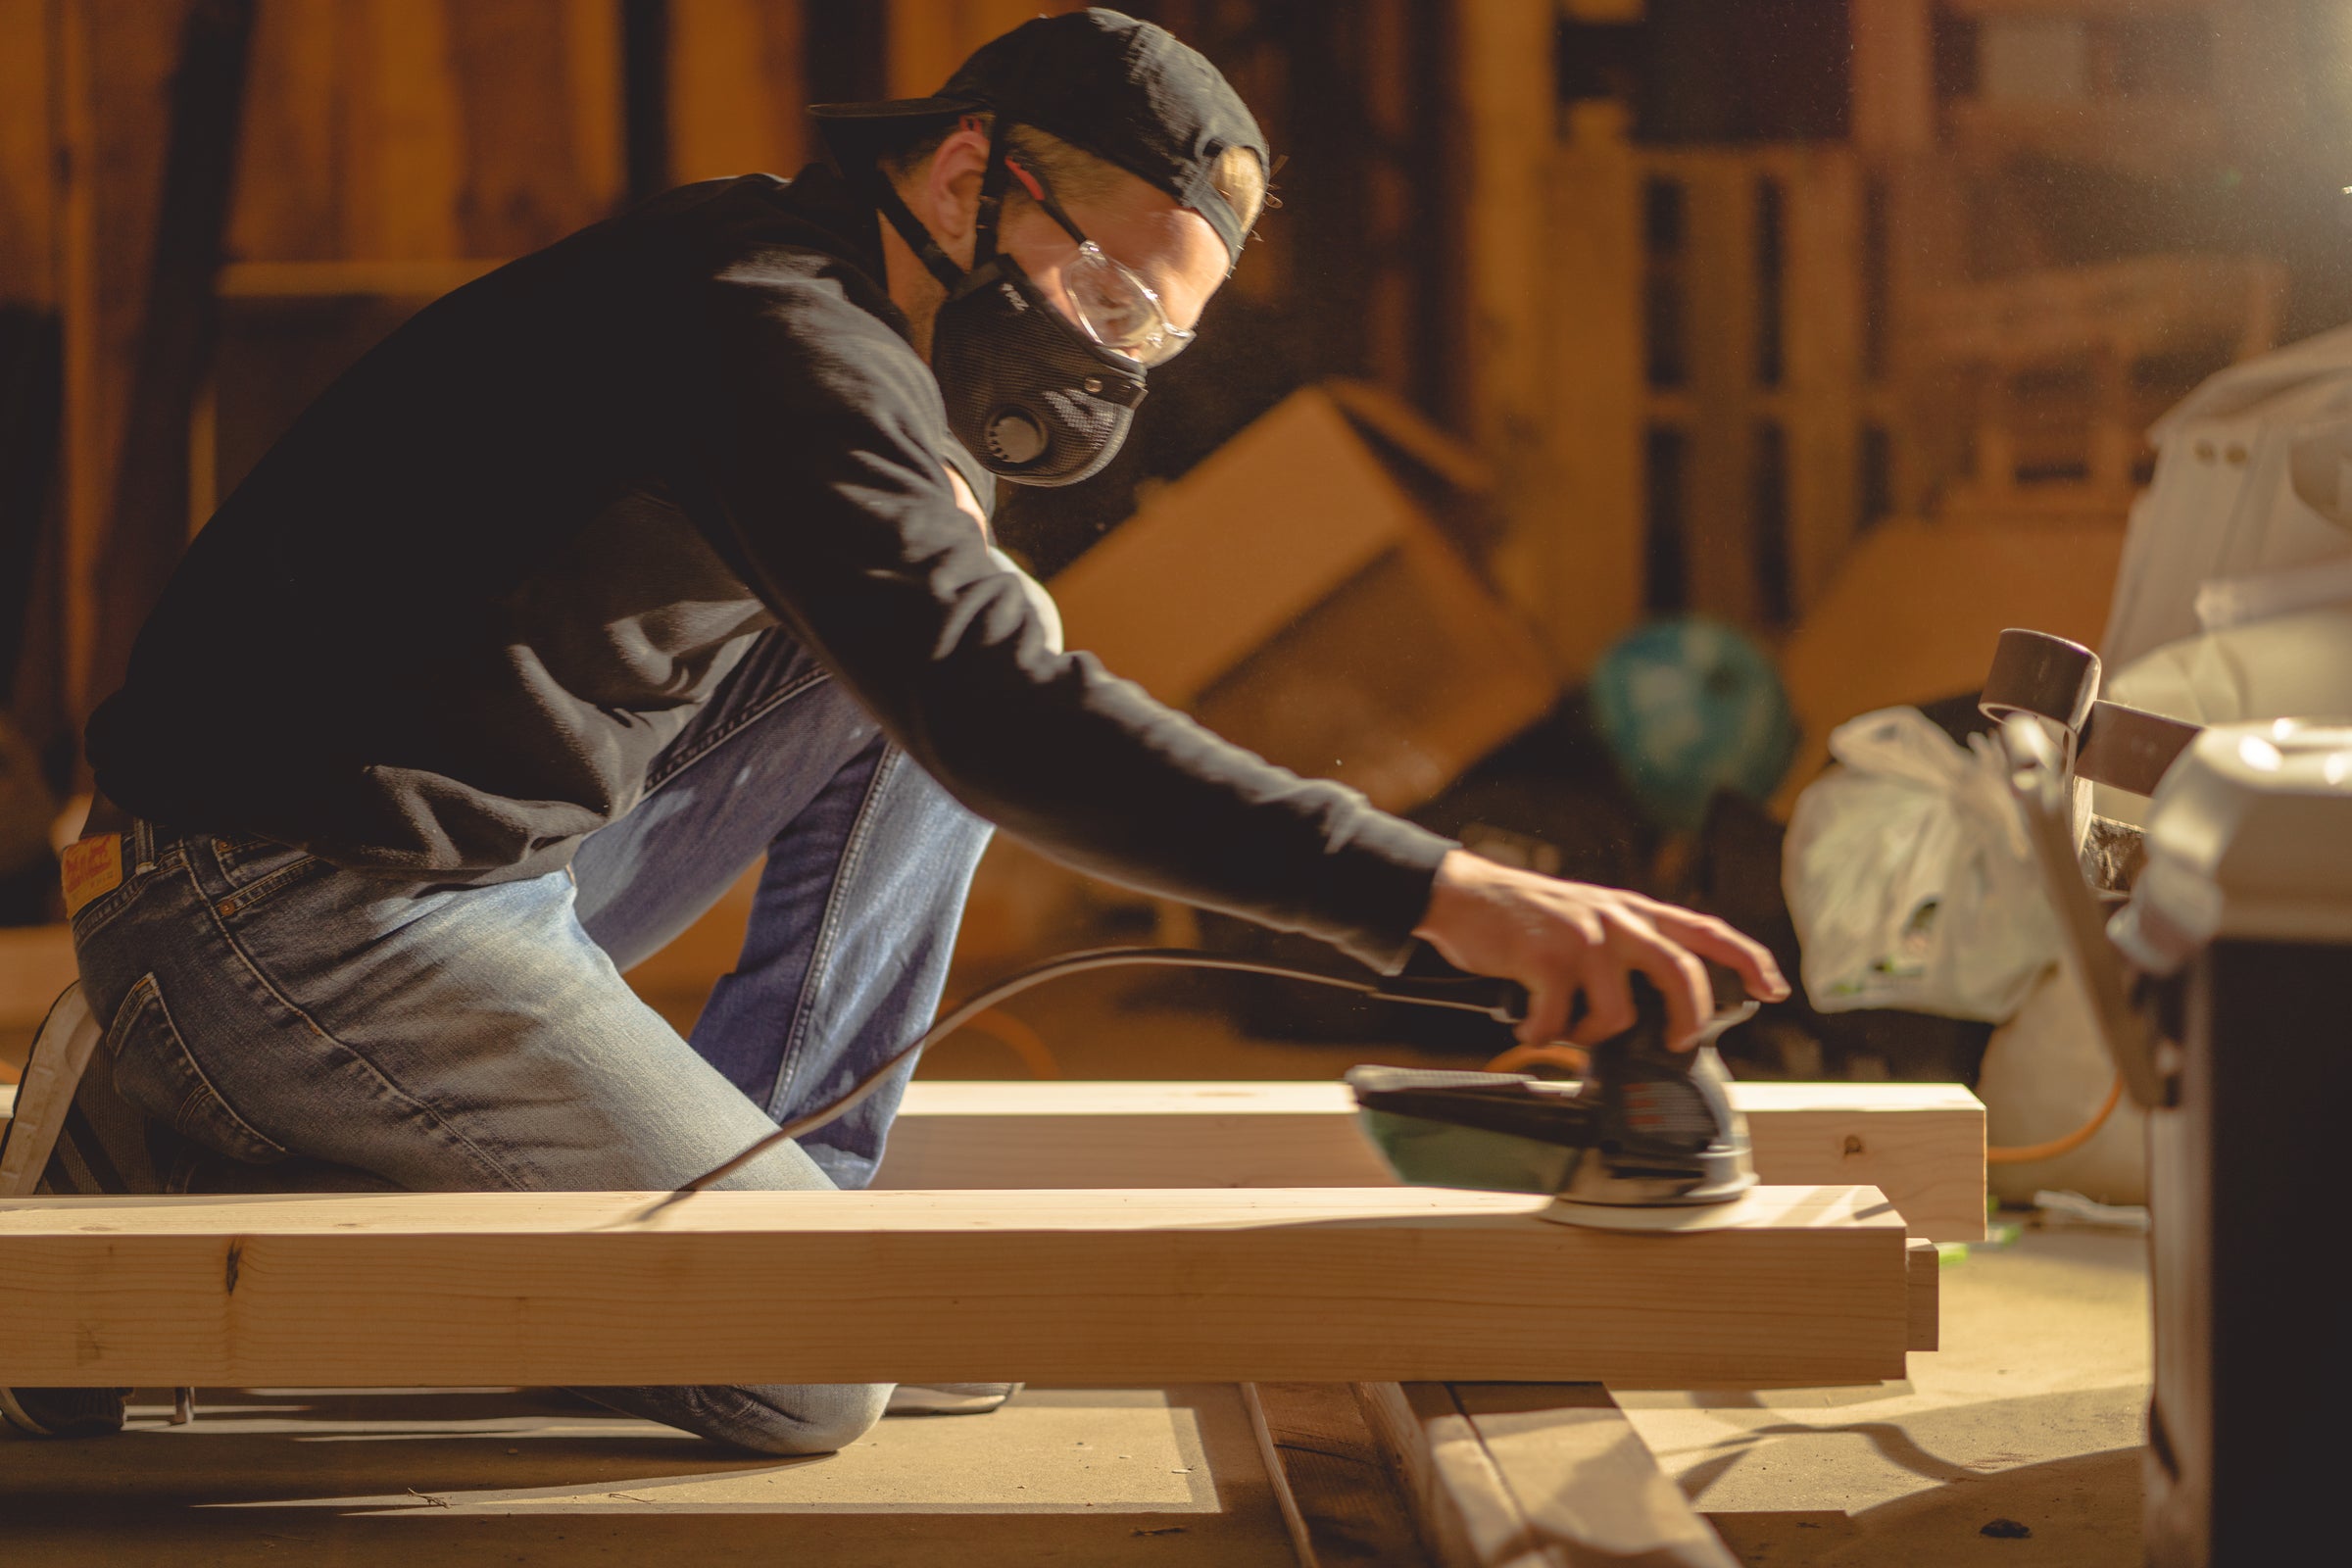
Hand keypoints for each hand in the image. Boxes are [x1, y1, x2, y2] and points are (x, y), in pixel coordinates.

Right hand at [1411, 850, 1789, 1050]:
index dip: (1749, 960)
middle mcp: (1617, 919)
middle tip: (1677, 1043)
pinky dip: (1542, 1035)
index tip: (1774, 990)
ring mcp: (1583, 937)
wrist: (1463, 894)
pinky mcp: (1545, 957)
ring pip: (1619, 1011)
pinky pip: (1559, 1021)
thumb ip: (1626, 947)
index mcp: (1634, 911)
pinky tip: (1529, 1026)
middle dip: (1689, 1019)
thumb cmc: (1526, 915)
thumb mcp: (1590, 917)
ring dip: (1593, 1035)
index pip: (1708, 930)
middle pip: (1682, 972)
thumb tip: (1654, 1006)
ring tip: (1570, 1030)